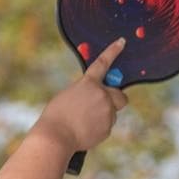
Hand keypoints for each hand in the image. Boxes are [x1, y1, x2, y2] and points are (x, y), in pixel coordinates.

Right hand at [40, 37, 129, 151]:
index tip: (122, 42)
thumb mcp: (68, 94)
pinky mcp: (107, 128)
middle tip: (103, 104)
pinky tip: (84, 130)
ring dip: (102, 116)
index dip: (113, 51)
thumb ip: (85, 92)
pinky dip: (98, 128)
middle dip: (115, 99)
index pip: (103, 63)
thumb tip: (95, 98)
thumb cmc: (56, 116)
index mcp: (89, 83)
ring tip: (83, 122)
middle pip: (120, 96)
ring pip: (111, 113)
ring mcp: (107, 112)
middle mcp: (102, 95)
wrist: (56, 137)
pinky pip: (106, 126)